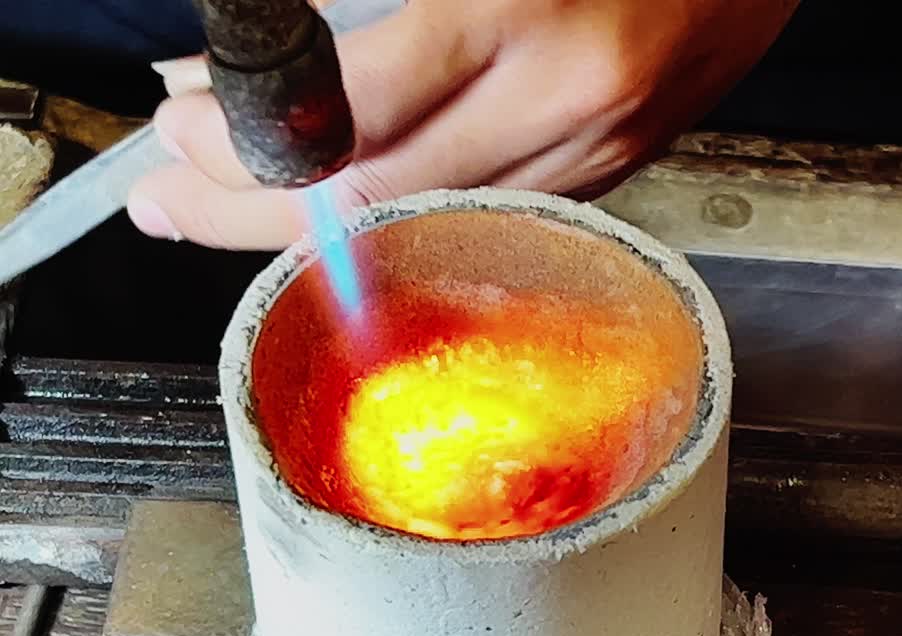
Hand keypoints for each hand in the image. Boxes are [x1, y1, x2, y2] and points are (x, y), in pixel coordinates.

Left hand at [127, 0, 798, 248]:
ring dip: (314, 228)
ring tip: (230, 214)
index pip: (349, 111)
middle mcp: (563, 101)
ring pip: (426, 227)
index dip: (248, 133)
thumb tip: (286, 42)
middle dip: (251, 210)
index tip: (185, 123)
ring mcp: (596, 149)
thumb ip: (384, 1)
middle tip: (169, 202)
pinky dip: (403, 221)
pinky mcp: (615, 170)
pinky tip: (350, 211)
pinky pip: (487, 216)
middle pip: (372, 201)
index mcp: (521, 11)